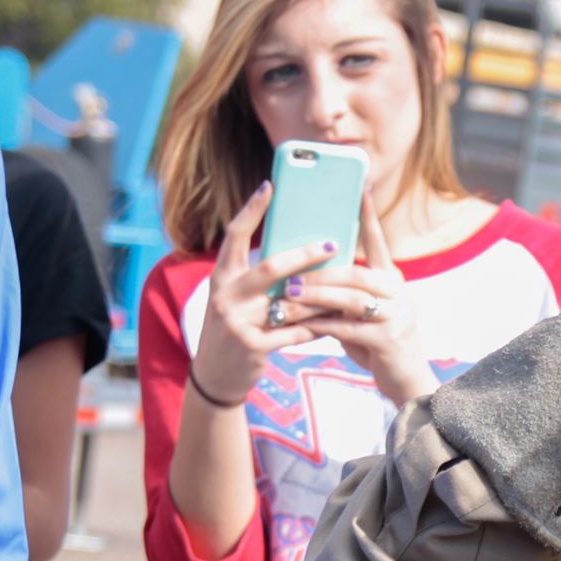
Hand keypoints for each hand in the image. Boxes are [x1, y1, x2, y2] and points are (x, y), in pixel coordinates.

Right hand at [186, 182, 335, 407]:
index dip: (251, 210)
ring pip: (289, 302)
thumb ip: (256, 279)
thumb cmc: (234, 328)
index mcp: (221, 277)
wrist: (214, 375)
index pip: (233, 235)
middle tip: (332, 244)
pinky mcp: (253, 346)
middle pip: (270, 267)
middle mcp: (226, 296)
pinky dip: (317, 326)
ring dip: (320, 295)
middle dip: (304, 255)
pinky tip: (336, 320)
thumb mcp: (234, 299)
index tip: (270, 186)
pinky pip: (294, 333)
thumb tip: (297, 254)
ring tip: (346, 287)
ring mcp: (238, 322)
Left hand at [286, 188, 434, 405]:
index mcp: (391, 280)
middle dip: (319, 272)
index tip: (360, 187)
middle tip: (289, 274)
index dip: (368, 215)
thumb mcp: (363, 312)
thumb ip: (344, 293)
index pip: (378, 241)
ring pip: (349, 299)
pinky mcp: (388, 339)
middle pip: (354, 273)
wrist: (406, 381)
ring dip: (315, 297)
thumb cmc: (378, 343)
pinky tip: (301, 325)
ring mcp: (396, 315)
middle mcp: (397, 293)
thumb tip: (305, 275)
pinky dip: (321, 325)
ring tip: (288, 296)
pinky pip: (347, 327)